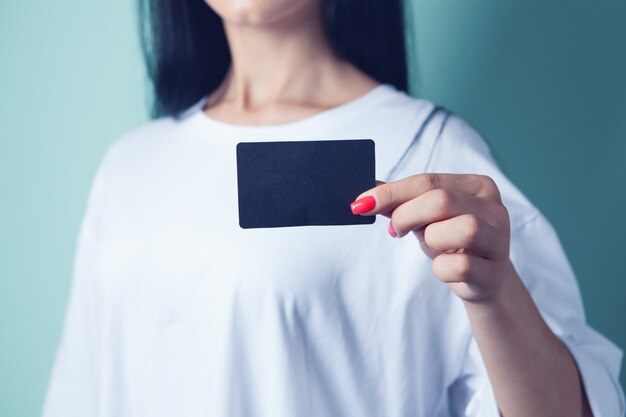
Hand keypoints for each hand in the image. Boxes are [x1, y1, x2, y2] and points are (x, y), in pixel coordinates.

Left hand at [350, 174, 510, 301]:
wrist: (480, 278)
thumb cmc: (450, 240)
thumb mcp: (426, 216)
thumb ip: (399, 202)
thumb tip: (364, 196)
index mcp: (477, 186)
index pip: (428, 181)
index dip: (391, 193)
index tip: (361, 204)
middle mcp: (494, 207)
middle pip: (442, 201)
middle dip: (407, 215)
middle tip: (395, 230)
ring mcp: (499, 240)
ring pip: (462, 229)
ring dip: (432, 239)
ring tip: (431, 245)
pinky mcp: (495, 272)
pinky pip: (460, 266)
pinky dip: (441, 268)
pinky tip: (444, 267)